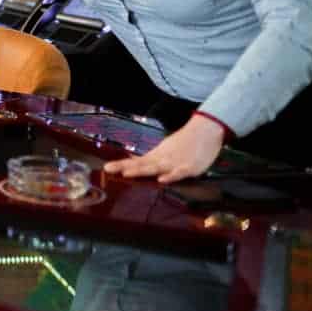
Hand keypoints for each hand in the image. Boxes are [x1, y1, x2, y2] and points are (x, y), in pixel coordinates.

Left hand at [103, 115, 225, 183]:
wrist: (205, 130)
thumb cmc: (185, 142)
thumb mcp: (165, 151)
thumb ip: (150, 159)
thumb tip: (131, 163)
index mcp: (157, 156)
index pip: (136, 162)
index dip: (122, 165)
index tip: (106, 168)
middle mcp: (162, 159)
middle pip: (142, 165)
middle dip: (126, 168)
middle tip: (109, 169)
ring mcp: (175, 163)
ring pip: (156, 168)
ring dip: (142, 171)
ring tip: (127, 174)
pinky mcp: (189, 168)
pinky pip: (179, 173)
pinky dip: (170, 176)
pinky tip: (162, 180)